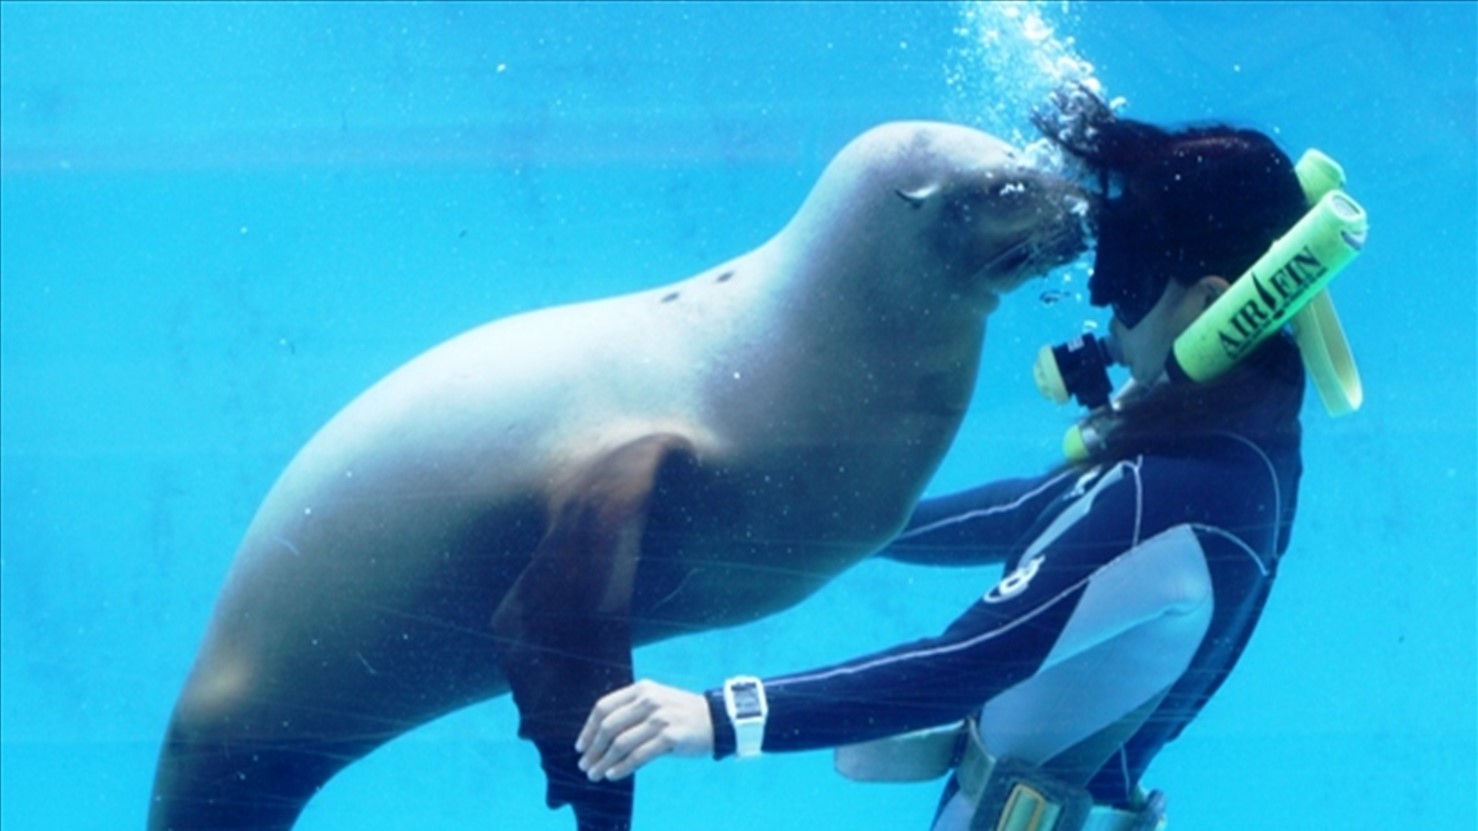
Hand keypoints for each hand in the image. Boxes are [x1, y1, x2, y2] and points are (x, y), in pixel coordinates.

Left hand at [575, 679, 713, 780]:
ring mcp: (660, 718)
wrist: (717, 719)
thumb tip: (599, 736)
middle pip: (609, 726)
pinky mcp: (670, 737)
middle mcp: (649, 701)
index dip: (588, 729)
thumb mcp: (656, 702)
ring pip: (621, 743)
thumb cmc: (681, 714)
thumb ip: (631, 711)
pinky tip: (613, 775)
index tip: (580, 746)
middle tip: (585, 764)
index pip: (604, 707)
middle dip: (593, 749)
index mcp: (641, 689)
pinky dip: (622, 767)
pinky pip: (638, 756)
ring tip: (595, 774)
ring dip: (603, 762)